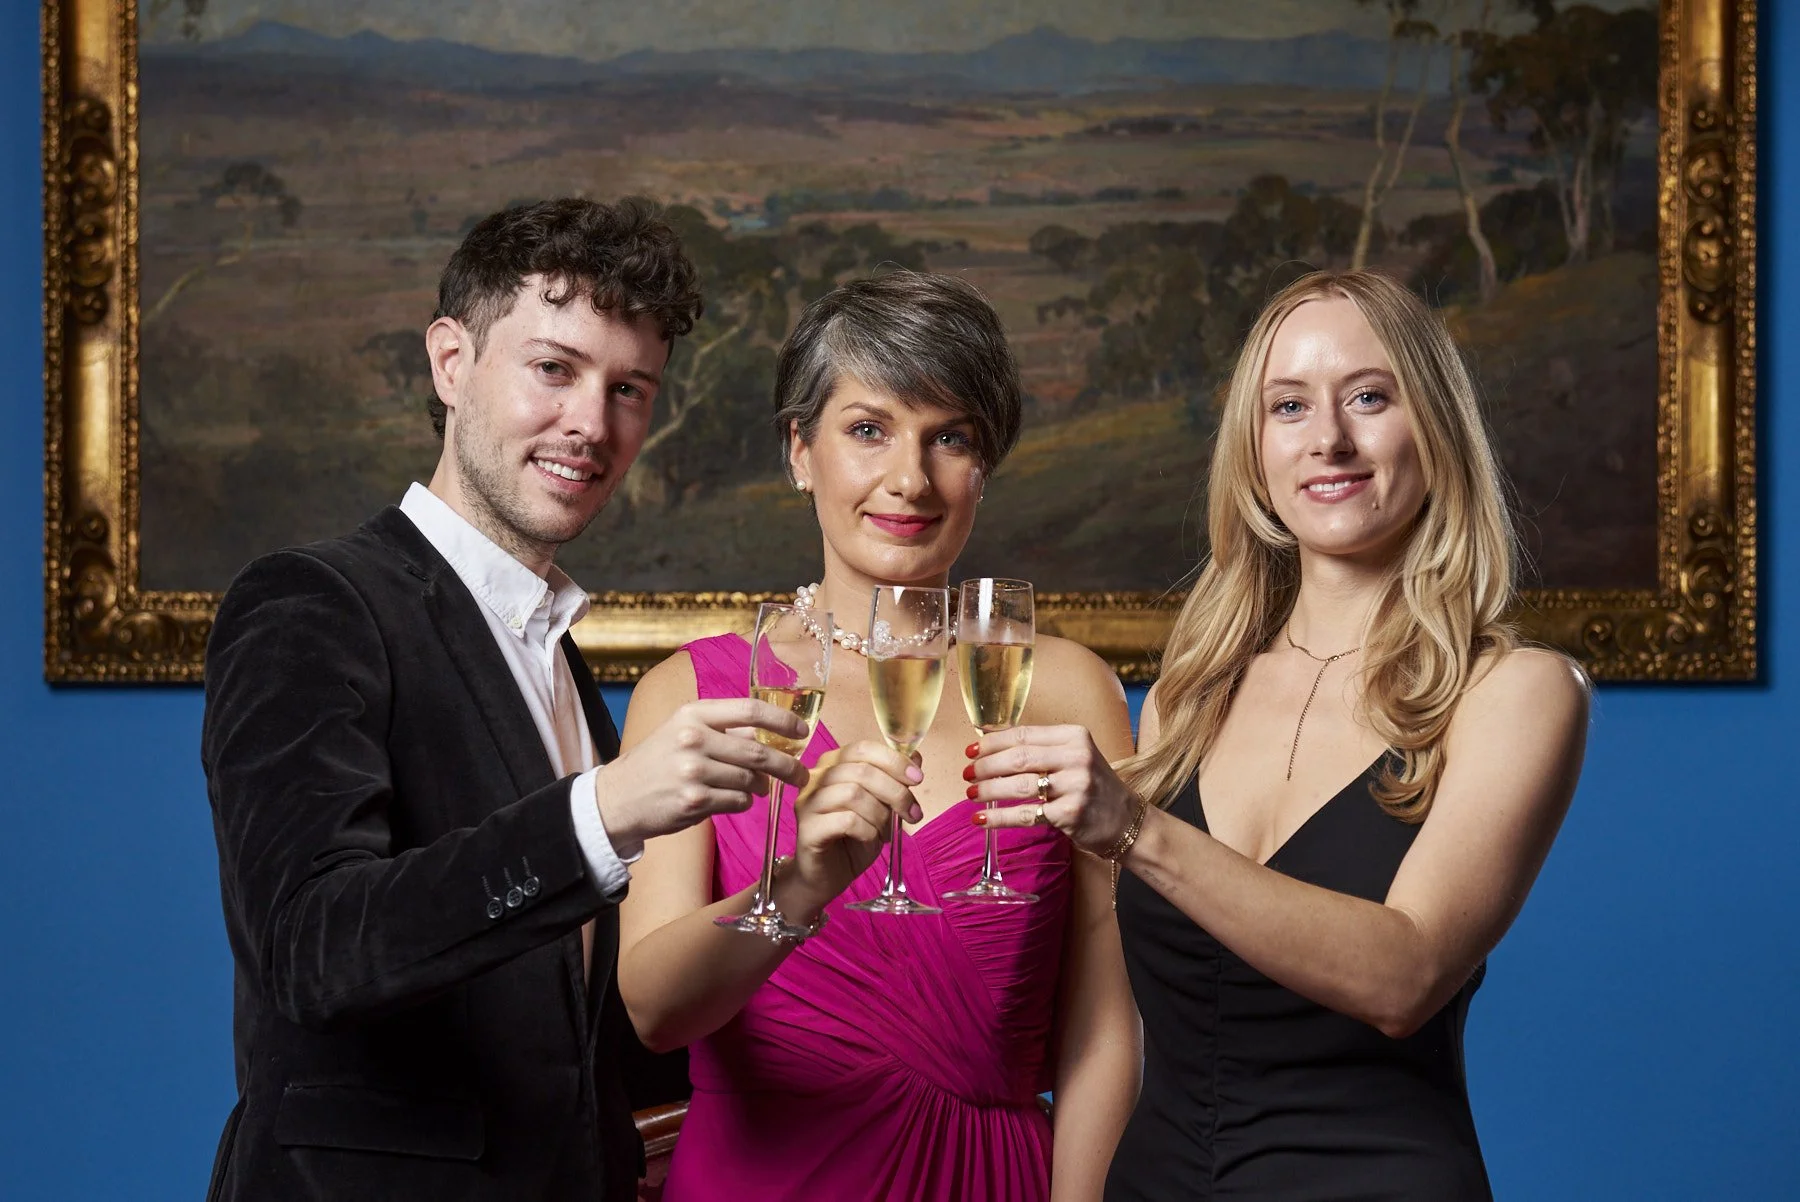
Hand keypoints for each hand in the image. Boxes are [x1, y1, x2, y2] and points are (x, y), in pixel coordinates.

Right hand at [594, 698, 811, 850]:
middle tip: (801, 774)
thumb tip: (770, 731)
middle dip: (787, 765)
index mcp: (693, 713)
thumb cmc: (657, 761)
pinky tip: (730, 800)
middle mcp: (693, 738)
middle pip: (758, 751)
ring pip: (751, 780)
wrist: (618, 797)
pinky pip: (739, 803)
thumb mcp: (683, 730)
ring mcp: (693, 771)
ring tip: (755, 788)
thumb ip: (723, 728)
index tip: (802, 731)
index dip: (783, 719)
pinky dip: (743, 803)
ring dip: (760, 787)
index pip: (750, 709)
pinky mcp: (694, 801)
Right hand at [781, 742, 922, 914]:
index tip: (917, 778)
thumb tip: (916, 757)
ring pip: (853, 793)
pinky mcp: (807, 828)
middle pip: (861, 770)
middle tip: (913, 813)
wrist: (826, 877)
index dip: (894, 761)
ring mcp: (808, 802)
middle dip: (896, 792)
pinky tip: (869, 839)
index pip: (863, 748)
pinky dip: (867, 830)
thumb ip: (894, 781)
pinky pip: (847, 820)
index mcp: (832, 764)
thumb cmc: (853, 839)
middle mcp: (816, 778)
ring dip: (880, 814)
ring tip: (886, 831)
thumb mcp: (881, 806)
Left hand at [967, 725, 1139, 855]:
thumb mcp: (1075, 757)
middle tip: (967, 774)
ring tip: (971, 794)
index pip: (1023, 734)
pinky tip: (981, 818)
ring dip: (988, 789)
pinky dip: (999, 817)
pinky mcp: (1070, 814)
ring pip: (1019, 785)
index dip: (992, 742)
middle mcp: (1077, 757)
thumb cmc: (1092, 787)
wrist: (1126, 821)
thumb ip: (1042, 749)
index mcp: (1075, 736)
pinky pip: (1025, 814)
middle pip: (1018, 758)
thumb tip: (990, 745)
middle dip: (986, 766)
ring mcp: (1075, 786)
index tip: (971, 750)